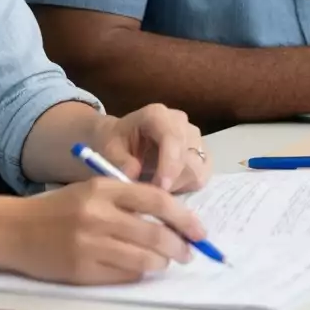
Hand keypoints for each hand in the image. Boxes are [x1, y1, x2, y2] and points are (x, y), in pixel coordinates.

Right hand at [5, 177, 205, 285]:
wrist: (15, 229)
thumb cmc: (60, 209)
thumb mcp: (93, 190)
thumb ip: (126, 200)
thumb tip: (169, 218)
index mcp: (105, 188)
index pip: (156, 200)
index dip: (183, 216)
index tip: (199, 230)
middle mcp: (99, 214)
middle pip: (154, 233)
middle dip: (179, 245)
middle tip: (190, 252)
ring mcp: (90, 244)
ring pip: (143, 259)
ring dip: (162, 262)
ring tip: (166, 261)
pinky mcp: (81, 270)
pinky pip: (123, 275)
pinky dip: (138, 273)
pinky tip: (141, 269)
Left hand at [97, 103, 211, 192]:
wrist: (119, 139)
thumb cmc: (113, 143)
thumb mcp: (107, 150)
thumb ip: (119, 162)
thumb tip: (133, 175)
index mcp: (156, 115)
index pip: (172, 137)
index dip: (169, 164)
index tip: (160, 188)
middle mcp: (180, 121)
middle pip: (188, 156)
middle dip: (172, 180)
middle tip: (151, 194)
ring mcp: (193, 136)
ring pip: (198, 167)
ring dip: (179, 185)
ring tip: (157, 188)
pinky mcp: (200, 152)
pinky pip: (202, 174)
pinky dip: (187, 186)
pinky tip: (168, 186)